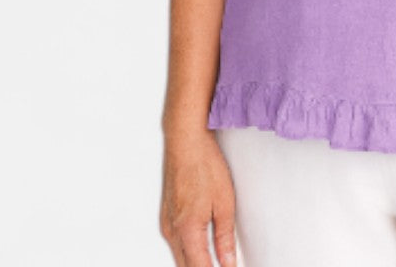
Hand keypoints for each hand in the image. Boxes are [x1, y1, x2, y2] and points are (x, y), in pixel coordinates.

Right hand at [160, 128, 237, 266]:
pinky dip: (188, 252)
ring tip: (215, 260)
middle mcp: (171, 231)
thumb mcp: (224, 202)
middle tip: (224, 266)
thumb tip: (228, 262)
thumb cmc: (204, 164)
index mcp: (187, 230)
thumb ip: (225, 237)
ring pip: (179, 258)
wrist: (185, 141)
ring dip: (195, 263)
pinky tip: (202, 250)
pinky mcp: (166, 216)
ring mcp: (166, 223)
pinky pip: (175, 244)